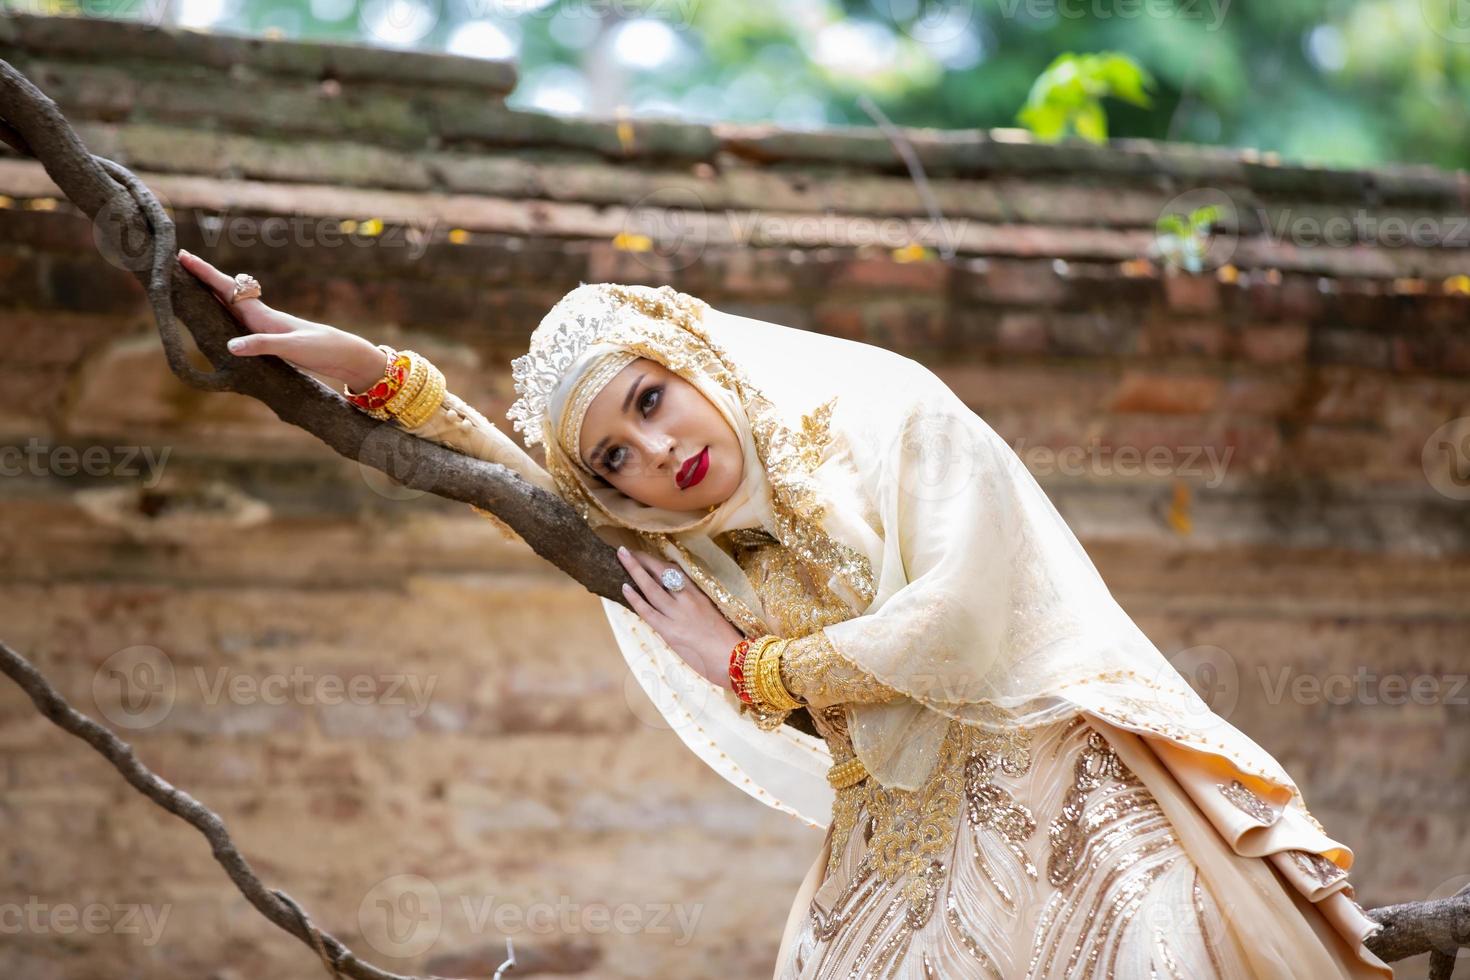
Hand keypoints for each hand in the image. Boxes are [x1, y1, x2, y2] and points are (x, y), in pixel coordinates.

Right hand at [176, 249, 387, 388]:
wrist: (347, 355)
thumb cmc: (323, 349)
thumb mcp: (293, 348)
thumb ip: (263, 345)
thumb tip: (230, 346)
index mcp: (263, 315)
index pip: (227, 289)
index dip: (204, 274)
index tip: (182, 256)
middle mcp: (261, 317)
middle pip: (224, 292)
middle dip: (201, 278)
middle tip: (176, 262)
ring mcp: (265, 326)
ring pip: (230, 305)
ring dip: (209, 294)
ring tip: (188, 284)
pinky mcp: (270, 338)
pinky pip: (238, 321)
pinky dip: (223, 314)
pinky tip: (218, 317)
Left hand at [617, 546, 743, 688]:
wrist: (734, 659)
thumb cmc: (726, 641)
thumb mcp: (713, 614)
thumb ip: (696, 604)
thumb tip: (677, 598)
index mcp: (700, 594)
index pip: (675, 571)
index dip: (657, 562)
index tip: (644, 555)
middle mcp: (688, 599)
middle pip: (661, 573)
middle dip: (642, 559)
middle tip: (626, 550)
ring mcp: (678, 614)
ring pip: (651, 587)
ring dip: (634, 570)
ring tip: (621, 556)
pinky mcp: (670, 631)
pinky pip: (648, 611)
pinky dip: (635, 598)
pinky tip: (624, 587)